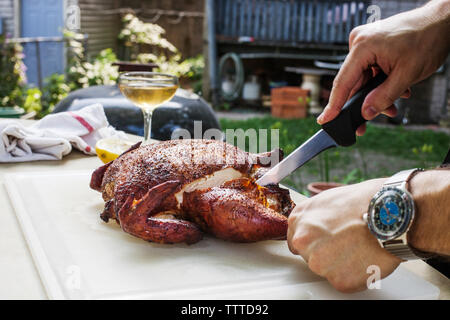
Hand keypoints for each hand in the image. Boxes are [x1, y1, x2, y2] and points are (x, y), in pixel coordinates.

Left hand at [287, 179, 401, 292]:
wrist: (389, 213)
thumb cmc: (362, 201)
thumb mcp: (326, 199)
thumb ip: (311, 217)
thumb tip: (310, 227)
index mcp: (298, 220)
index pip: (296, 242)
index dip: (314, 242)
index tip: (327, 240)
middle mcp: (304, 242)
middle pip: (310, 257)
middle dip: (326, 253)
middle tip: (347, 241)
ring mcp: (320, 262)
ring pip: (326, 271)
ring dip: (341, 264)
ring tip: (358, 247)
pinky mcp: (338, 279)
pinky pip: (345, 282)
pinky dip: (356, 274)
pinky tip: (365, 257)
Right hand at [317, 0, 449, 135]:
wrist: (441, 21)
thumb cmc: (427, 39)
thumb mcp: (406, 75)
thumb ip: (384, 97)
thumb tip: (366, 113)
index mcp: (363, 47)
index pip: (342, 82)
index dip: (334, 105)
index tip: (325, 120)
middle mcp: (359, 42)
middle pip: (353, 83)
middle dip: (364, 103)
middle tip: (364, 126)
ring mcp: (364, 43)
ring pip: (363, 79)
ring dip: (376, 94)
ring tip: (392, 107)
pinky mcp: (371, 45)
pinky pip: (369, 71)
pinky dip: (380, 83)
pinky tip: (395, 90)